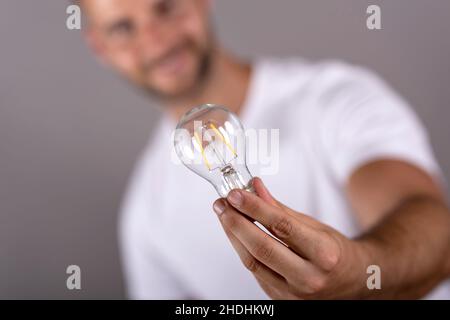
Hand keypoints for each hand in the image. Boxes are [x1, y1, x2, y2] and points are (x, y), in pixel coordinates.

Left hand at [213, 177, 370, 298]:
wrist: (353, 282)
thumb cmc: (334, 251)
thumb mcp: (314, 226)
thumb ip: (281, 209)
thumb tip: (254, 188)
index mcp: (324, 254)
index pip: (282, 227)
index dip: (255, 208)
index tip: (236, 194)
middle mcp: (310, 278)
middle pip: (262, 248)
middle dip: (236, 223)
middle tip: (222, 204)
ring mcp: (294, 294)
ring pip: (253, 263)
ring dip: (234, 236)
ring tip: (224, 215)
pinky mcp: (281, 300)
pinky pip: (256, 273)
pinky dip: (243, 251)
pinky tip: (237, 234)